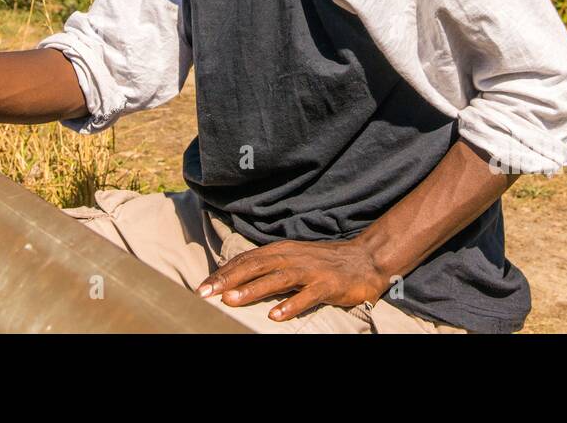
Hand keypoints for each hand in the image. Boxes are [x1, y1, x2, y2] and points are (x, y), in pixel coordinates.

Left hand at [196, 238, 388, 321]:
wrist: (365, 259)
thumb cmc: (324, 263)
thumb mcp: (294, 259)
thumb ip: (269, 267)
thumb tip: (236, 278)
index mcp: (281, 251)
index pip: (246, 260)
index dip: (223, 272)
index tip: (202, 286)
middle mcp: (292, 257)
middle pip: (255, 266)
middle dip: (228, 279)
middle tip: (205, 293)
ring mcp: (310, 270)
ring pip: (277, 279)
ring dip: (253, 290)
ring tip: (231, 301)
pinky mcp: (327, 284)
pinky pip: (307, 296)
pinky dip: (291, 304)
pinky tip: (276, 316)